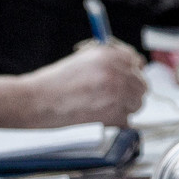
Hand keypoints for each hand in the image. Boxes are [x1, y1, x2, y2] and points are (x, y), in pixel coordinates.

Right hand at [23, 41, 146, 127]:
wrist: (38, 101)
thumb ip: (107, 61)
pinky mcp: (115, 116)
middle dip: (129, 92)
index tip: (125, 79)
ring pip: (136, 104)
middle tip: (110, 98)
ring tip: (100, 108)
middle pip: (141, 85)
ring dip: (123, 108)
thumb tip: (129, 68)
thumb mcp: (81, 60)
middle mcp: (117, 73)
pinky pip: (127, 122)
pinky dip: (115, 123)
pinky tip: (97, 117)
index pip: (136, 63)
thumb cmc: (54, 82)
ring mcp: (118, 95)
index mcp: (109, 56)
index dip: (130, 72)